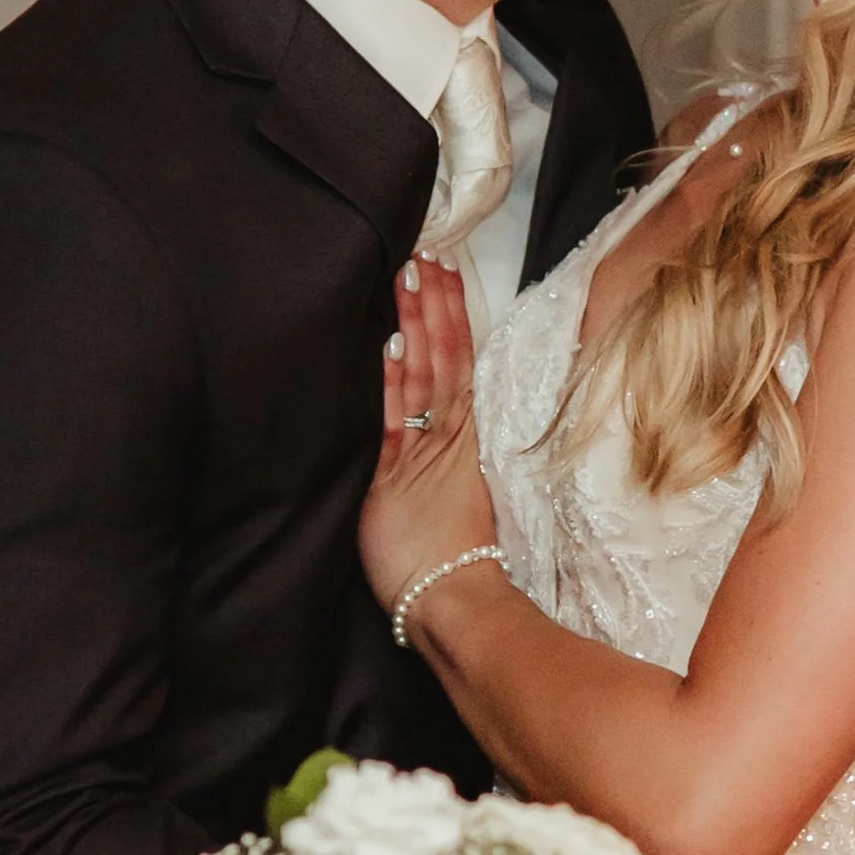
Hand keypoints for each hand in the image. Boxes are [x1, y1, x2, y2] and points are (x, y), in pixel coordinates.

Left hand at [361, 257, 497, 619]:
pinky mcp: (399, 472)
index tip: (447, 272)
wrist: (457, 601)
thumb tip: (435, 440)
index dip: (452, 317)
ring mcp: (427, 451)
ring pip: (424, 372)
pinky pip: (397, 414)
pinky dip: (393, 377)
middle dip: (434, 304)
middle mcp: (450, 438)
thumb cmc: (458, 565)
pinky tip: (389, 340)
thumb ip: (441, 464)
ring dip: (415, 323)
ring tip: (409, 275)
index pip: (460, 364)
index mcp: (465, 441)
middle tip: (425, 253)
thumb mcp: (456, 502)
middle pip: (444, 357)